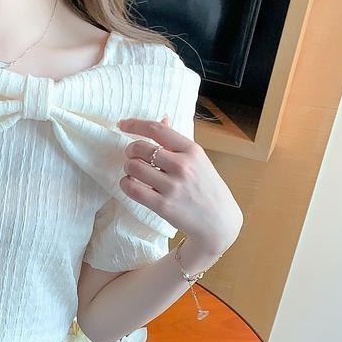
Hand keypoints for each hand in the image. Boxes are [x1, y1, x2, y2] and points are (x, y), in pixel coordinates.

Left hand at [118, 118, 241, 266]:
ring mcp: (172, 187)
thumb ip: (177, 141)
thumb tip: (162, 120)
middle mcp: (182, 166)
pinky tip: (129, 183)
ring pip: (134, 167)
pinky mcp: (163, 206)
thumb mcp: (198, 159)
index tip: (122, 125)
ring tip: (132, 172)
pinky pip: (133, 189)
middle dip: (131, 150)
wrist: (219, 221)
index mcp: (191, 150)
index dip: (134, 125)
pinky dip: (126, 184)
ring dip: (128, 168)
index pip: (156, 129)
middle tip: (132, 156)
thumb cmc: (206, 187)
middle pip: (141, 148)